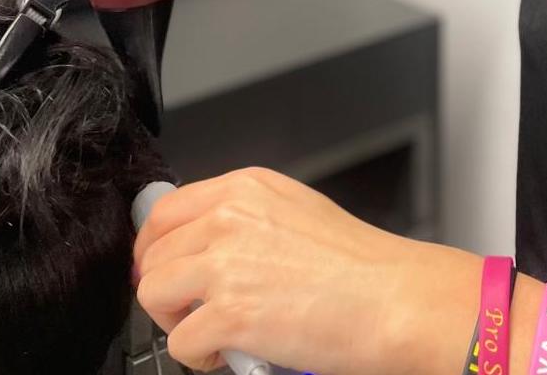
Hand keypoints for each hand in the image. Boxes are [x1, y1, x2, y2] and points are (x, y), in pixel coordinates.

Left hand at [133, 166, 481, 374]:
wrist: (394, 298)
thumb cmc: (360, 264)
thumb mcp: (296, 210)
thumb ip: (246, 216)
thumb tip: (207, 242)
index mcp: (245, 188)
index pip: (165, 212)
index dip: (155, 249)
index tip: (164, 272)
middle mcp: (229, 216)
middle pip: (152, 255)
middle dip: (166, 290)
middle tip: (191, 311)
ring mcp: (226, 263)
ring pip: (154, 293)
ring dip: (176, 322)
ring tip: (212, 333)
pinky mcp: (229, 313)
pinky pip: (179, 342)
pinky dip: (198, 358)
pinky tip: (230, 355)